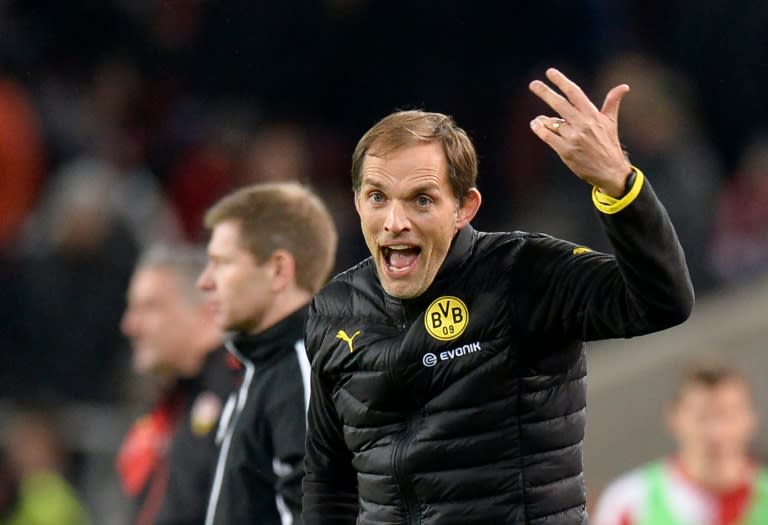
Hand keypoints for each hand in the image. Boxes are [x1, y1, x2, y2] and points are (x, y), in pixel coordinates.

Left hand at [529, 68, 631, 196]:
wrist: (610, 171)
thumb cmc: (609, 145)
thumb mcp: (612, 122)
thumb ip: (613, 103)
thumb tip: (624, 87)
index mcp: (593, 115)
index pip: (575, 93)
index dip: (562, 81)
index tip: (550, 72)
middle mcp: (583, 124)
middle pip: (560, 104)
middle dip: (545, 92)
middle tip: (533, 84)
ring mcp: (574, 138)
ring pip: (551, 122)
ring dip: (542, 120)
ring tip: (538, 120)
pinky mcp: (566, 151)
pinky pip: (548, 136)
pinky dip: (539, 129)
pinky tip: (535, 124)